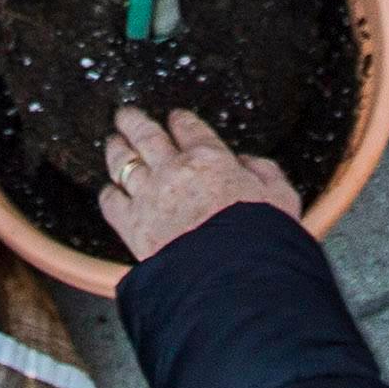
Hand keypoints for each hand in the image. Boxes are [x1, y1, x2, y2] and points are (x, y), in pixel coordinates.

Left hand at [96, 105, 302, 258]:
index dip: (180, 120)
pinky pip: (110, 201)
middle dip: (134, 121)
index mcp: (211, 159)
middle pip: (146, 134)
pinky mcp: (131, 224)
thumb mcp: (280, 196)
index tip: (175, 117)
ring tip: (112, 141)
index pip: (189, 128)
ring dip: (116, 149)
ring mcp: (149, 195)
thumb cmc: (260, 237)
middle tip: (126, 115)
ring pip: (123, 162)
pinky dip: (108, 193)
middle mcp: (175, 170)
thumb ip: (265, 172)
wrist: (230, 273)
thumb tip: (249, 162)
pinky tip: (108, 191)